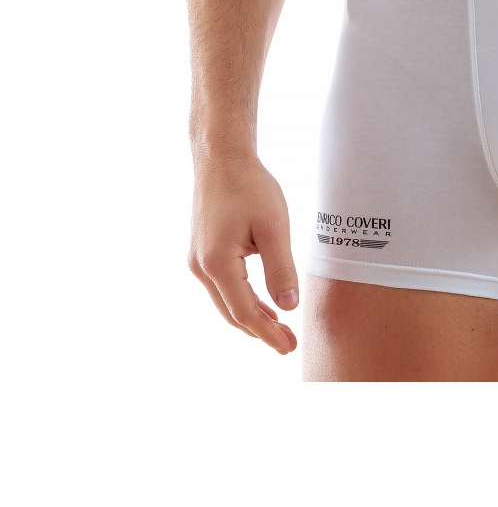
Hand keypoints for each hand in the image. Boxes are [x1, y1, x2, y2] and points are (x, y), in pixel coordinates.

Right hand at [188, 152, 298, 353]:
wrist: (221, 158)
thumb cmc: (250, 186)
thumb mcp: (274, 226)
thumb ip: (281, 269)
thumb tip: (288, 307)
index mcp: (217, 264)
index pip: (245, 312)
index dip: (268, 333)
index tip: (290, 348)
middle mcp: (201, 267)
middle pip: (232, 313)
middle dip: (260, 332)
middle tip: (288, 346)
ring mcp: (197, 260)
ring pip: (225, 302)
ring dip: (251, 317)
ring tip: (279, 329)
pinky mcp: (201, 251)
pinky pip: (222, 287)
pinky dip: (241, 299)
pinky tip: (261, 303)